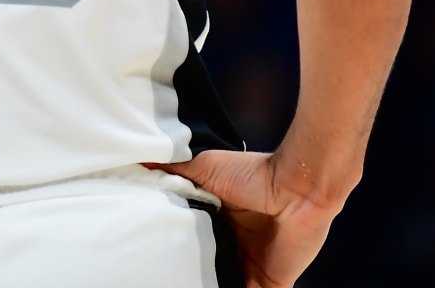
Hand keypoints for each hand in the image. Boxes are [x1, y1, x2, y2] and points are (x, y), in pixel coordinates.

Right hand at [147, 149, 343, 287]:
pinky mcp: (271, 282)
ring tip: (180, 286)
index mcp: (217, 221)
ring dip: (209, 285)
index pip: (190, 241)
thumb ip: (173, 170)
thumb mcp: (204, 167)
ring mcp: (252, 267)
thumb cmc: (253, 173)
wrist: (296, 187)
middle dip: (190, 274)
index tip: (150, 254)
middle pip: (205, 268)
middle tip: (163, 277)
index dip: (173, 248)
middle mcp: (233, 246)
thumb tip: (138, 158)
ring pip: (224, 284)